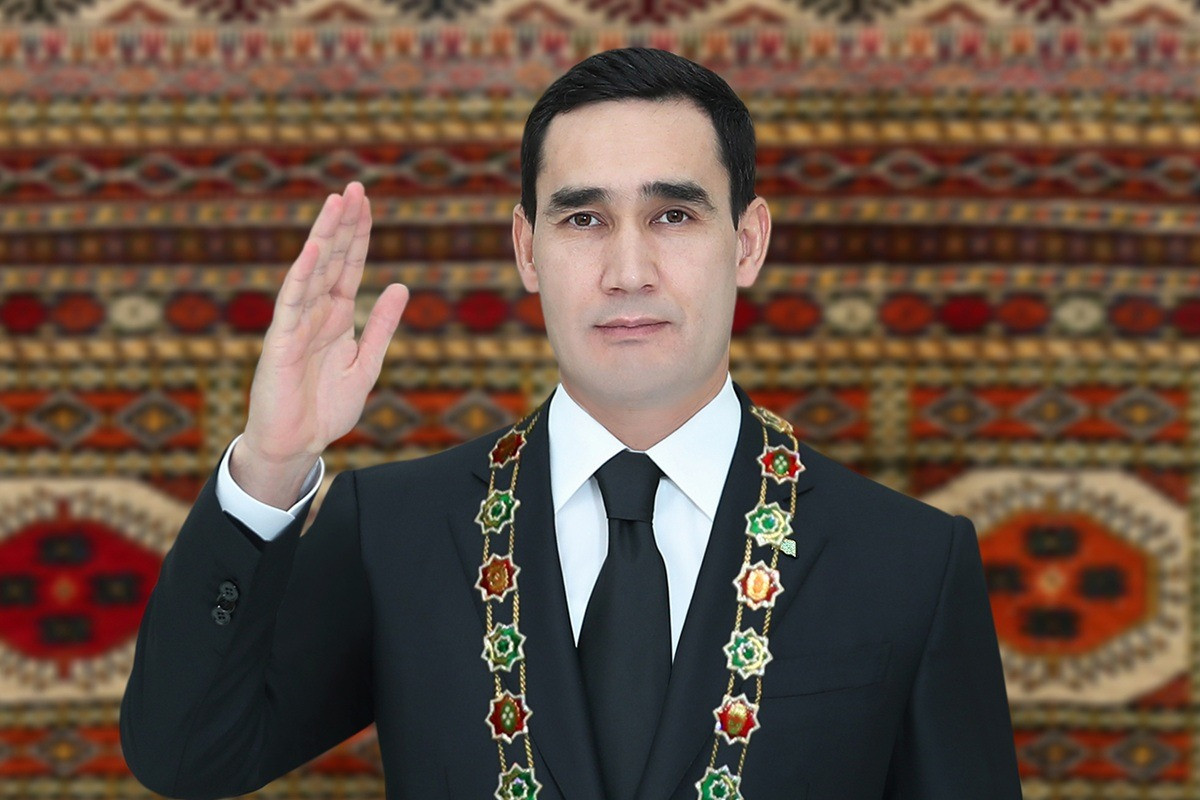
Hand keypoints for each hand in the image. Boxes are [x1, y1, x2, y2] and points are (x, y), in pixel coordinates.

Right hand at [231, 182, 408, 506]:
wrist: (297, 445)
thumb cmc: (326, 408)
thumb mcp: (367, 364)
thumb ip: (382, 326)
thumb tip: (400, 285)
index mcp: (338, 317)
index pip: (348, 266)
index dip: (358, 235)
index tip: (366, 202)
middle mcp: (316, 313)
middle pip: (331, 259)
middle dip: (343, 224)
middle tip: (355, 187)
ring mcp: (297, 323)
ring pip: (312, 271)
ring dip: (322, 237)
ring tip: (336, 203)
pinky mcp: (280, 341)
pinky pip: (291, 302)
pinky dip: (301, 274)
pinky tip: (311, 248)